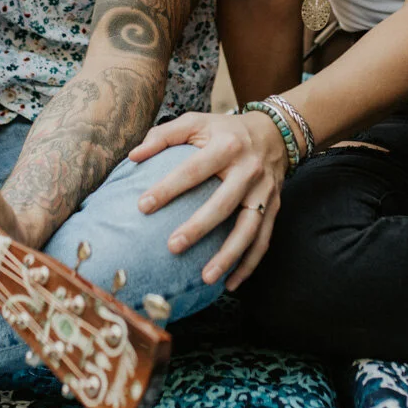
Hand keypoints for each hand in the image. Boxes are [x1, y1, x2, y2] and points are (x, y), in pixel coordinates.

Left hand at [128, 109, 288, 290]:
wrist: (275, 133)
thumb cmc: (225, 131)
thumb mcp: (197, 122)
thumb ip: (164, 135)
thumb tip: (132, 156)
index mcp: (226, 146)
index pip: (193, 169)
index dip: (168, 188)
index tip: (143, 206)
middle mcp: (249, 170)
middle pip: (223, 203)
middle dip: (198, 227)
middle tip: (172, 246)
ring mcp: (264, 192)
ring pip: (248, 229)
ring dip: (228, 255)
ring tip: (205, 278)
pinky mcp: (274, 207)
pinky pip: (263, 241)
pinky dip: (248, 265)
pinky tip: (230, 284)